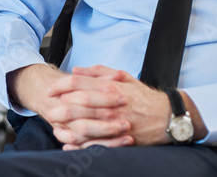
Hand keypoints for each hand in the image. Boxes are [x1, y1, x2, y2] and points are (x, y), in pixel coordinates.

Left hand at [44, 65, 171, 149]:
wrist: (167, 116)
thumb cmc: (143, 96)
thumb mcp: (124, 76)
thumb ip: (98, 72)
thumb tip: (77, 70)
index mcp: (109, 87)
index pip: (78, 84)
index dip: (60, 87)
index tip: (50, 91)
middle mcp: (110, 105)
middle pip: (77, 105)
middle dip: (58, 108)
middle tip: (48, 110)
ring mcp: (114, 124)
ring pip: (83, 126)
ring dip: (66, 128)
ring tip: (55, 128)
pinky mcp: (119, 140)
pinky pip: (95, 145)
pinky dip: (80, 146)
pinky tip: (69, 145)